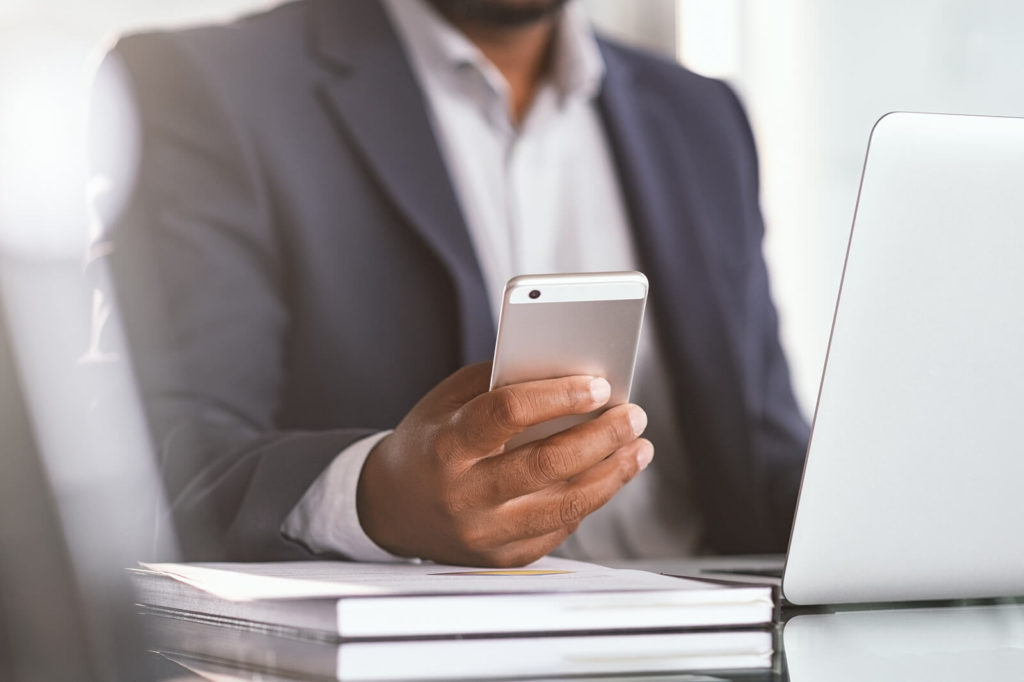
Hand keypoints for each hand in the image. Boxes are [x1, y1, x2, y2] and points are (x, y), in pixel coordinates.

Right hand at [356, 363, 652, 566]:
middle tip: (633, 415)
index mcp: (447, 446)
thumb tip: (570, 372)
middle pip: (546, 464)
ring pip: (565, 506)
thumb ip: (502, 384)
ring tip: (638, 448)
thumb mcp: (450, 401)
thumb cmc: (430, 442)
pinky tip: (606, 476)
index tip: (598, 383)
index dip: (558, 395)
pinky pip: (559, 529)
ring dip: (612, 474)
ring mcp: (483, 534)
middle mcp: (463, 495)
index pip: (507, 414)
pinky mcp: (502, 558)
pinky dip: (589, 500)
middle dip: (601, 436)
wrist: (391, 507)